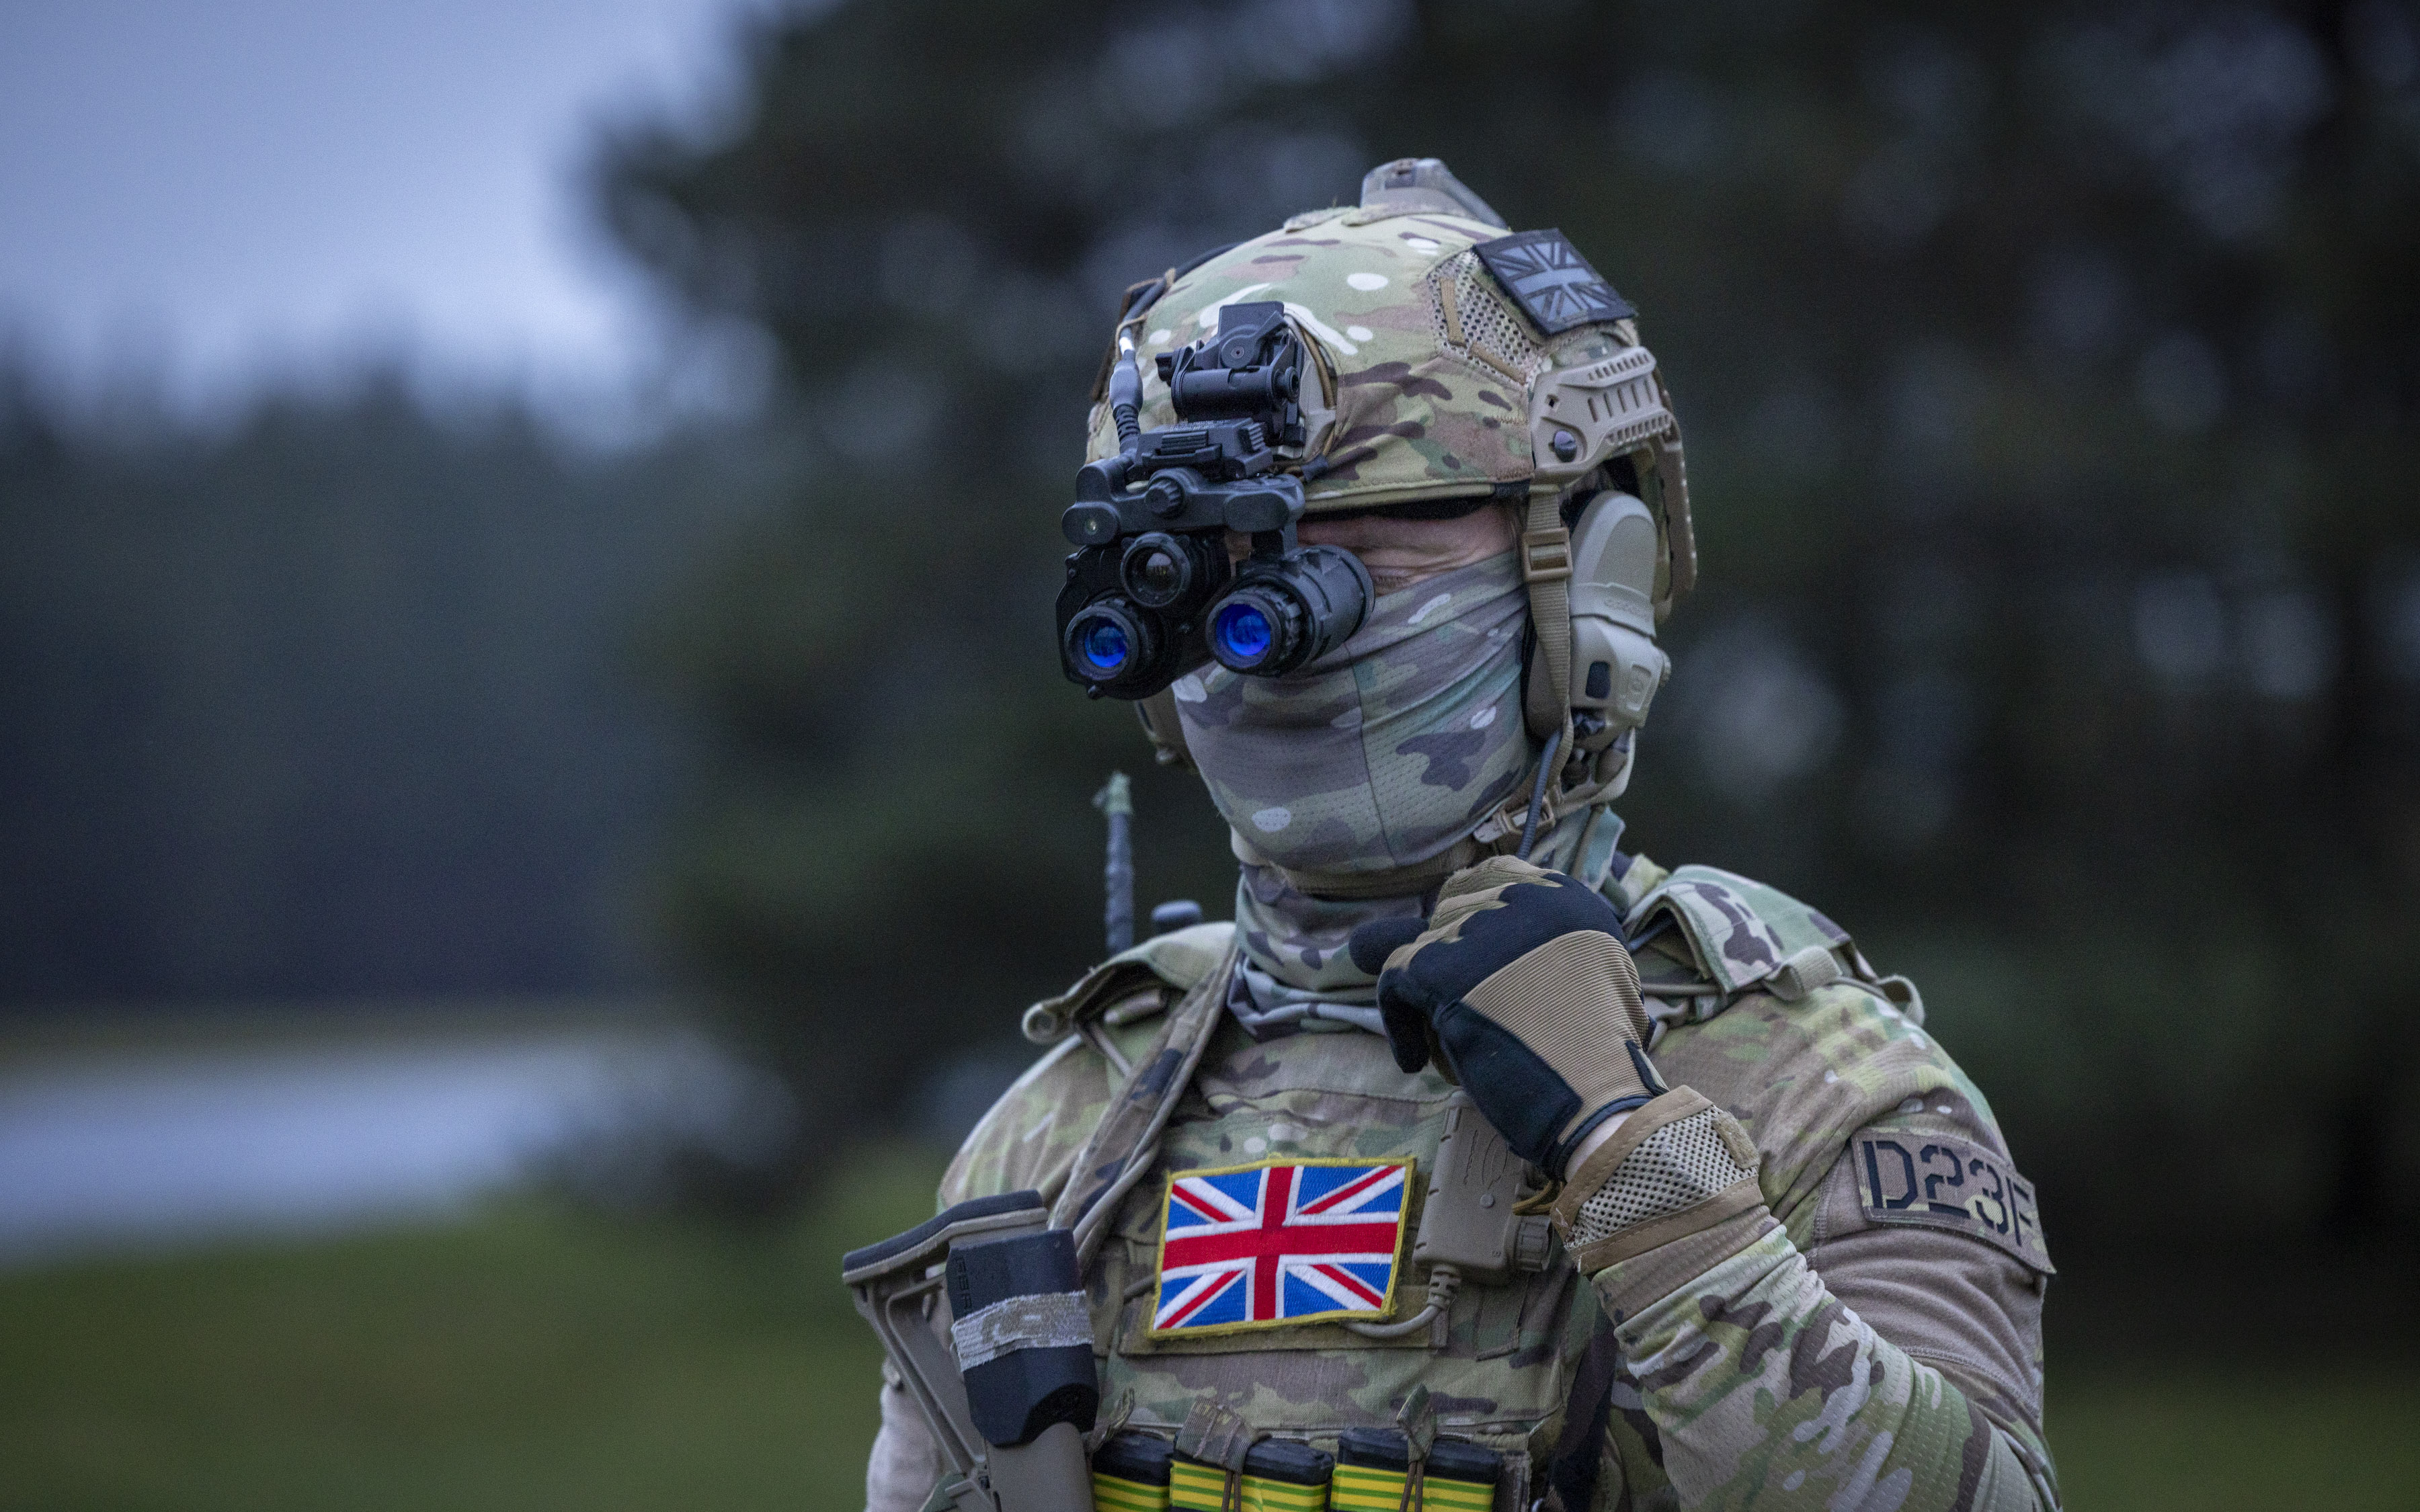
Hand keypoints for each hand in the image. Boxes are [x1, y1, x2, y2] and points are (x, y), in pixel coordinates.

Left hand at [1347, 857, 1665, 1177]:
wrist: (1594, 1100)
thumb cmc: (1599, 1055)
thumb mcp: (1594, 974)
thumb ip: (1546, 943)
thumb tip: (1486, 939)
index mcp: (1564, 896)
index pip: (1495, 877)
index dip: (1475, 915)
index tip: (1475, 956)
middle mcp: (1522, 898)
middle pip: (1452, 905)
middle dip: (1451, 951)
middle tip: (1461, 1001)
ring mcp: (1478, 929)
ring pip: (1422, 943)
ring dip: (1428, 988)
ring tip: (1447, 1033)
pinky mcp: (1440, 966)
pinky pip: (1393, 979)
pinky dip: (1397, 1022)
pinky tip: (1414, 1058)